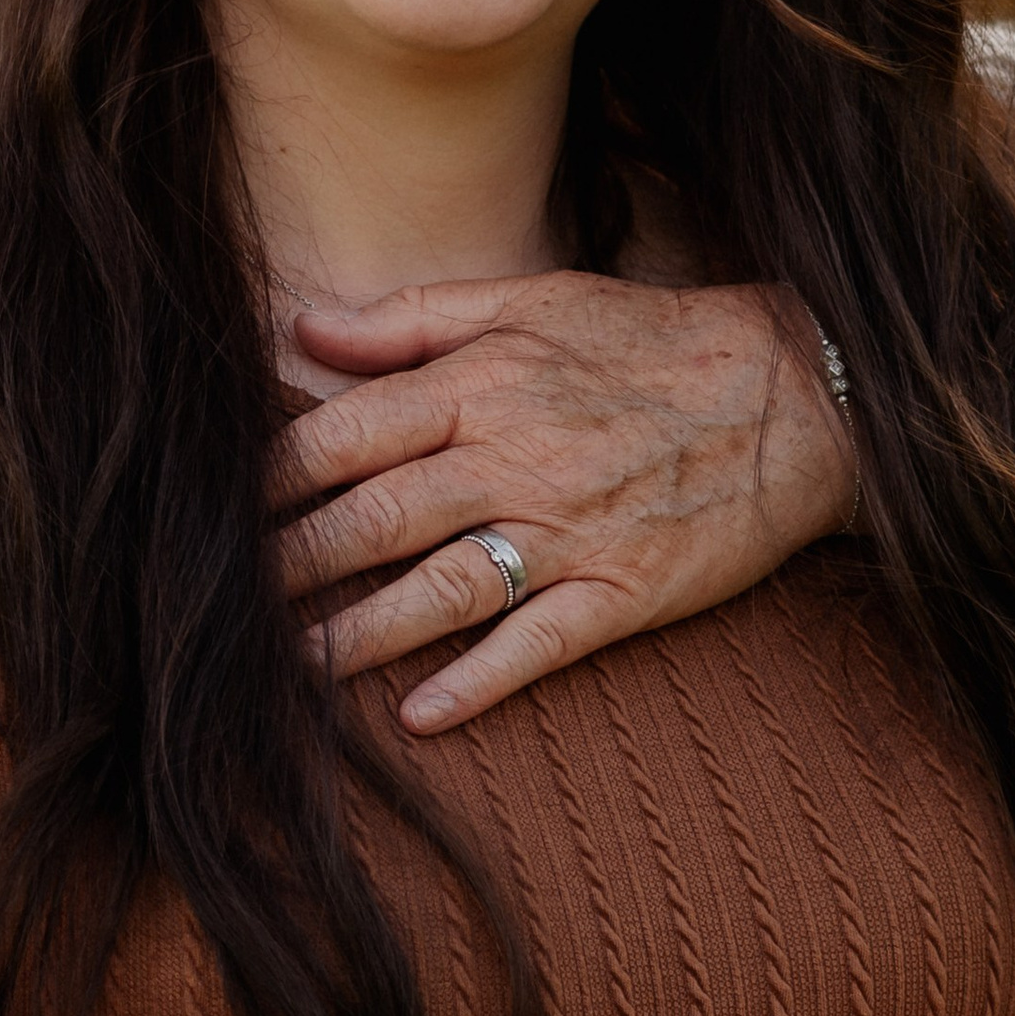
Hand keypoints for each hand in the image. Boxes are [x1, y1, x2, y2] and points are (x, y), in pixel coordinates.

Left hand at [269, 272, 856, 735]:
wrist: (797, 394)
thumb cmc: (649, 342)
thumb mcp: (531, 300)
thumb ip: (412, 320)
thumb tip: (300, 333)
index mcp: (482, 383)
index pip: (345, 435)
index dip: (271, 479)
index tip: (217, 513)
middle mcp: (516, 457)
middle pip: (374, 518)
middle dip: (291, 566)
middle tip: (223, 607)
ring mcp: (572, 531)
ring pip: (440, 588)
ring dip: (357, 633)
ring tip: (291, 668)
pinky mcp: (625, 592)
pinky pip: (539, 644)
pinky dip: (477, 681)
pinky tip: (418, 715)